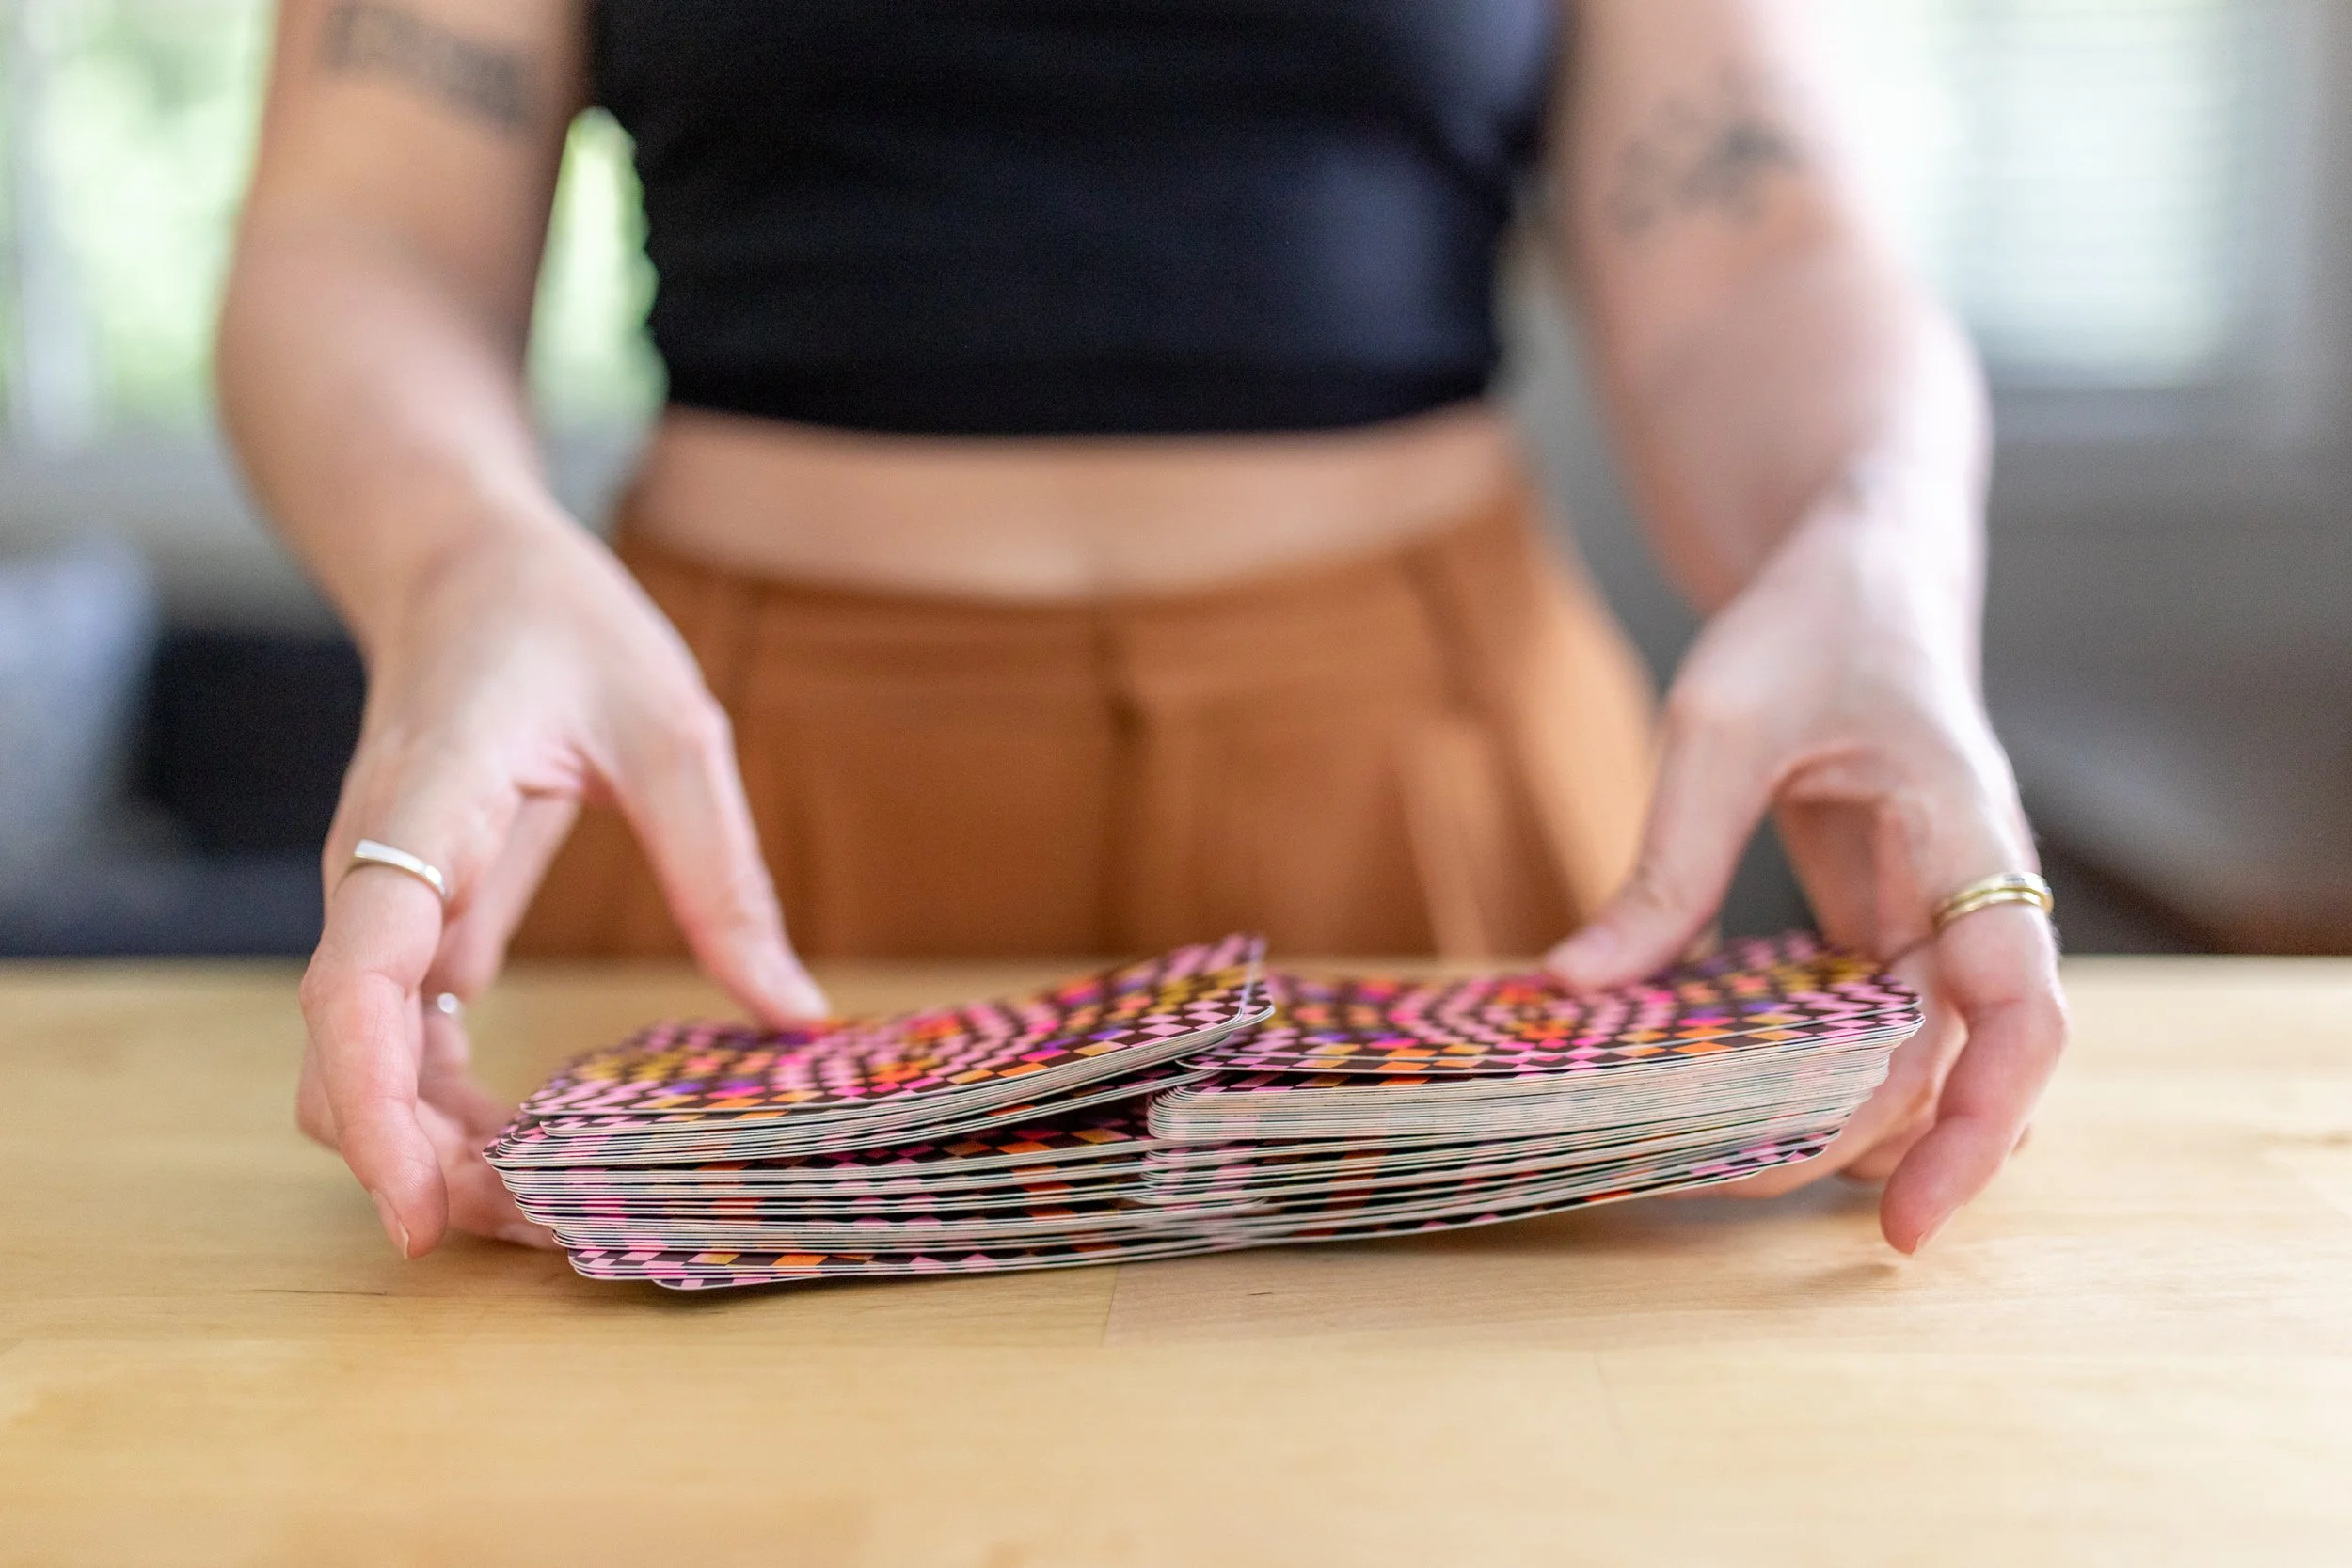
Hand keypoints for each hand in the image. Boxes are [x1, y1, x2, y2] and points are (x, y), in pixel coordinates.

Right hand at [297, 518, 825, 1257]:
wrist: (462, 566)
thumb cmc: (558, 622)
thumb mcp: (671, 727)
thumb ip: (722, 872)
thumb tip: (795, 1014)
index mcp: (420, 819)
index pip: (351, 982)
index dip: (375, 1108)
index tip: (420, 1209)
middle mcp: (372, 882)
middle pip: (345, 1065)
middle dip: (422, 1169)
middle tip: (555, 1236)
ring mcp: (382, 913)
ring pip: (364, 1072)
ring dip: (437, 1155)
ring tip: (558, 1214)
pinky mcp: (413, 930)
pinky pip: (405, 1045)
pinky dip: (454, 1114)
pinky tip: (539, 1150)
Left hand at [1547, 491, 2066, 1252]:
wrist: (1857, 573)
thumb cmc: (1808, 627)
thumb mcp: (1716, 724)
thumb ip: (1667, 860)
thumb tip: (1575, 987)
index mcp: (1967, 838)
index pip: (2018, 1011)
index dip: (1975, 1123)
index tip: (1907, 1219)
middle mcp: (1973, 899)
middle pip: (1961, 1066)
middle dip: (1868, 1147)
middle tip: (1735, 1185)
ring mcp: (1936, 922)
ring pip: (1918, 1061)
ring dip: (1841, 1122)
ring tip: (1724, 1164)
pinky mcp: (1886, 931)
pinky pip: (1868, 1030)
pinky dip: (1812, 1078)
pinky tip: (1729, 1106)